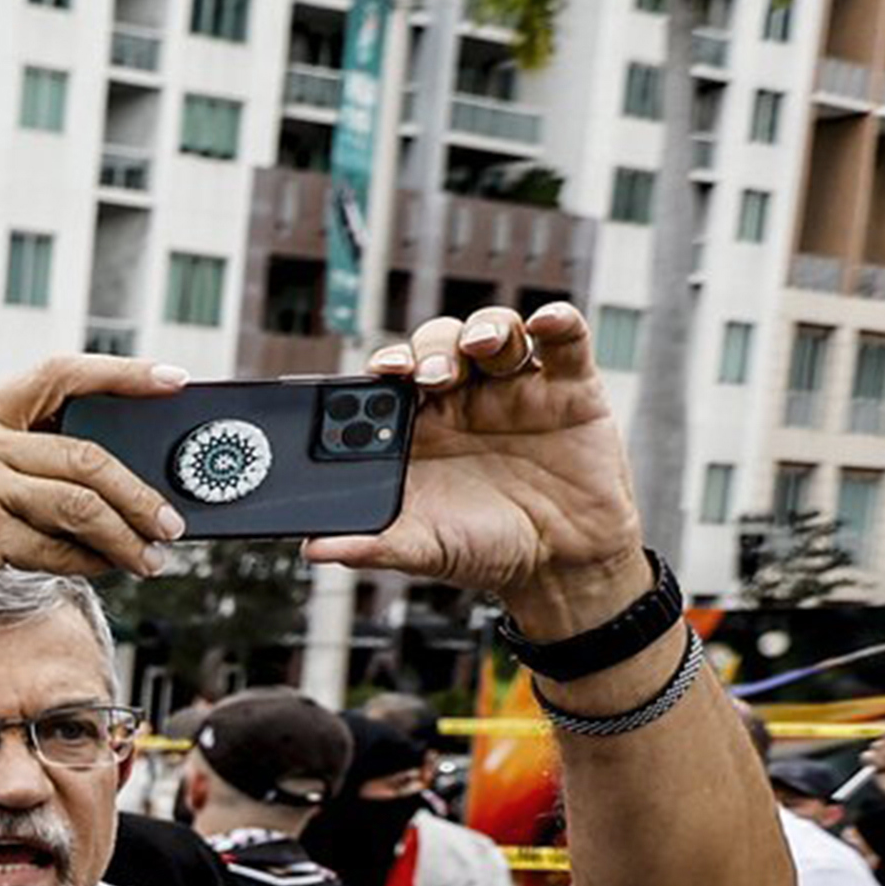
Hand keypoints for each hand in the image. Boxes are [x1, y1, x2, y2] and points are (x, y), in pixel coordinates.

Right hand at [0, 354, 189, 620]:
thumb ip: (20, 460)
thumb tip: (110, 475)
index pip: (60, 375)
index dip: (122, 375)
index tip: (172, 381)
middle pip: (88, 457)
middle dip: (141, 494)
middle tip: (170, 520)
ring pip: (81, 506)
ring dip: (127, 536)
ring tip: (150, 556)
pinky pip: (57, 549)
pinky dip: (89, 563)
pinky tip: (101, 569)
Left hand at [315, 303, 648, 615]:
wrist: (562, 564)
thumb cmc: (486, 550)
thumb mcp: (424, 551)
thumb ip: (372, 545)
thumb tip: (313, 549)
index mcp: (419, 429)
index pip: (392, 380)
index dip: (385, 366)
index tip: (381, 372)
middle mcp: (464, 400)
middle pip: (438, 346)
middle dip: (430, 350)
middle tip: (430, 375)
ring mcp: (516, 389)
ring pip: (495, 332)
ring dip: (484, 329)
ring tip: (479, 347)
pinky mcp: (571, 389)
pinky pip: (566, 341)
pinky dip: (558, 321)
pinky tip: (545, 323)